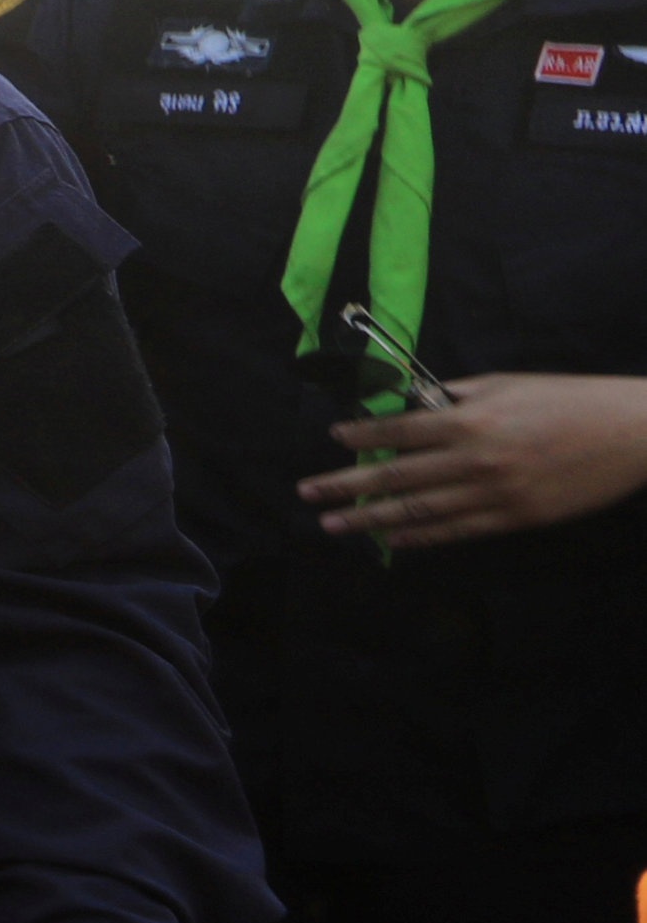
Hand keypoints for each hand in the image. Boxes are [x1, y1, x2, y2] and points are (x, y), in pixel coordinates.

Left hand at [301, 372, 646, 548]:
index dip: (362, 436)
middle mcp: (473, 458)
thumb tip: (415, 402)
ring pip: (417, 510)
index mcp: (470, 419)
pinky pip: (454, 531)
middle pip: (394, 475)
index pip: (399, 429)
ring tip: (334, 525)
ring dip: (369, 519)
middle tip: (307, 493)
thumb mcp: (508, 384)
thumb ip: (458, 395)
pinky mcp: (513, 519)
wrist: (631, 433)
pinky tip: (390, 538)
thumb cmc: (569, 399)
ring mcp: (492, 493)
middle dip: (345, 485)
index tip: (334, 438)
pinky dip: (417, 535)